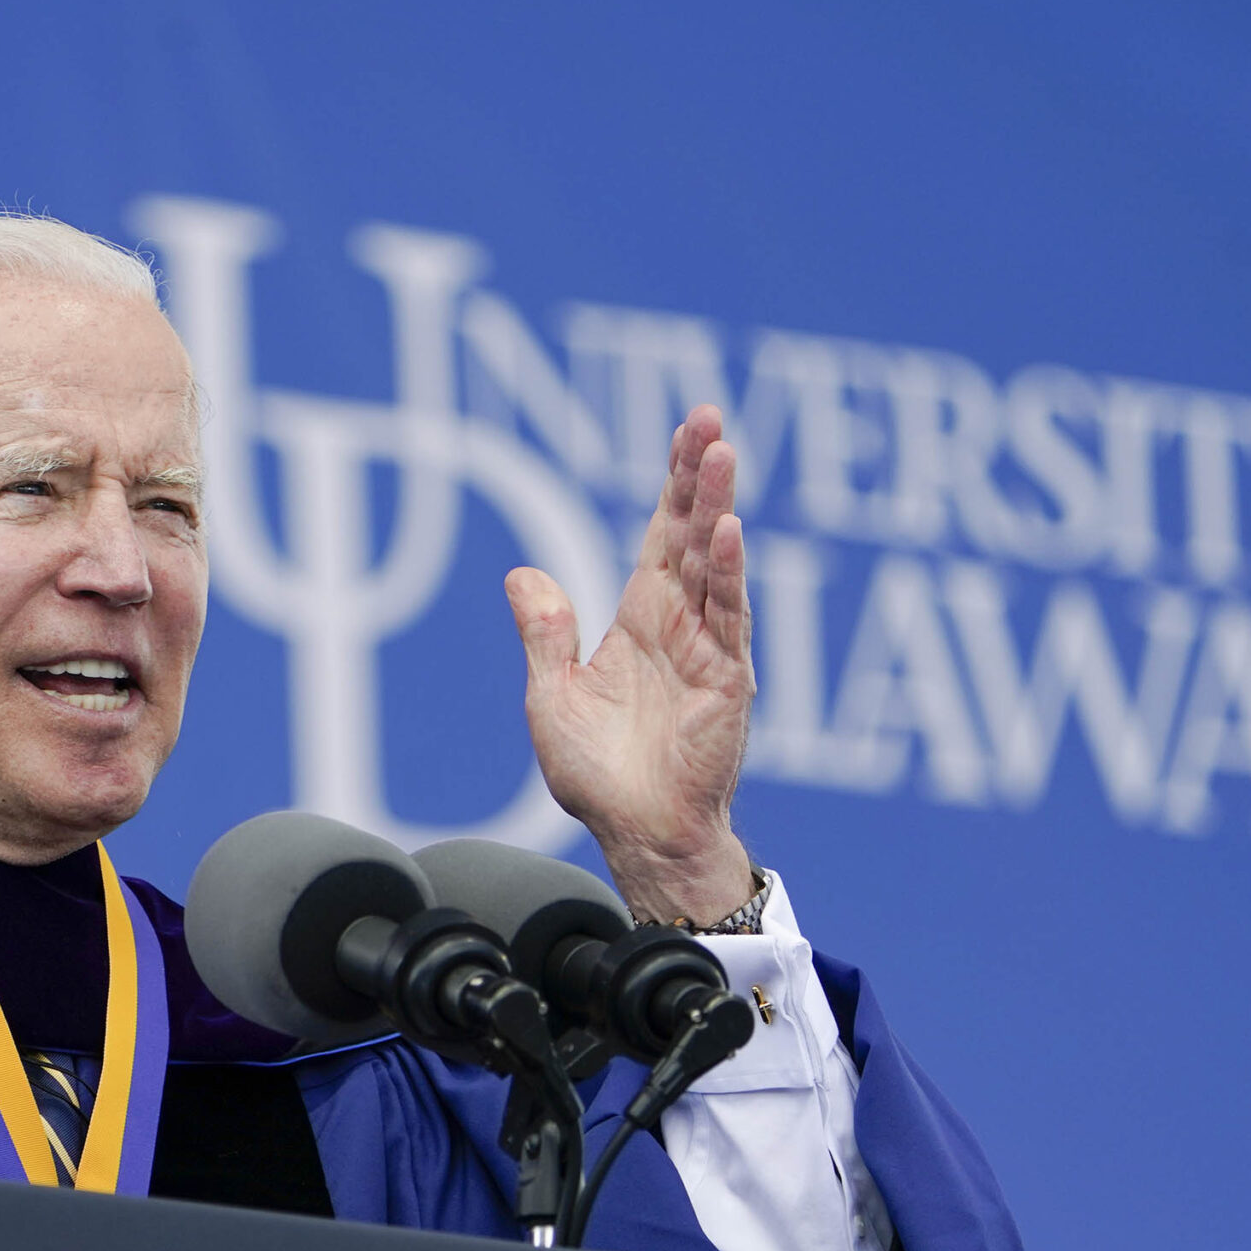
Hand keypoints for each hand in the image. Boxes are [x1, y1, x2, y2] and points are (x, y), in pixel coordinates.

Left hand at [507, 404, 757, 922]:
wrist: (636, 834)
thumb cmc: (600, 776)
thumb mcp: (552, 696)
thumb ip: (546, 633)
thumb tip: (521, 573)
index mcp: (641, 621)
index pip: (661, 536)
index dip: (673, 484)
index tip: (689, 430)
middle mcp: (680, 625)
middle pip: (691, 534)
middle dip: (700, 476)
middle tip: (709, 416)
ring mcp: (709, 649)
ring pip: (714, 564)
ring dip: (717, 508)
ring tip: (722, 453)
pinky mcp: (728, 682)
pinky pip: (728, 619)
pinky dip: (727, 575)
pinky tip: (726, 532)